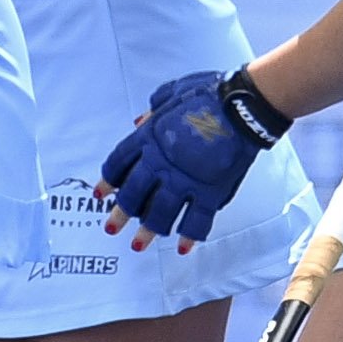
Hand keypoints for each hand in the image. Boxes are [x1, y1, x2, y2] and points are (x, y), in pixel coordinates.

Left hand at [99, 68, 280, 249]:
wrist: (242, 106)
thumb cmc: (209, 94)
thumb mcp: (172, 93)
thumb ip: (153, 111)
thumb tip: (139, 122)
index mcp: (149, 138)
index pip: (119, 163)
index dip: (108, 180)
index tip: (100, 194)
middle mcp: (162, 162)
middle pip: (133, 193)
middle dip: (120, 213)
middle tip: (111, 227)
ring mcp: (185, 179)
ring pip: (160, 212)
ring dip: (148, 230)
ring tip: (138, 245)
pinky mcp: (211, 191)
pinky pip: (197, 219)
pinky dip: (189, 235)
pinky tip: (181, 248)